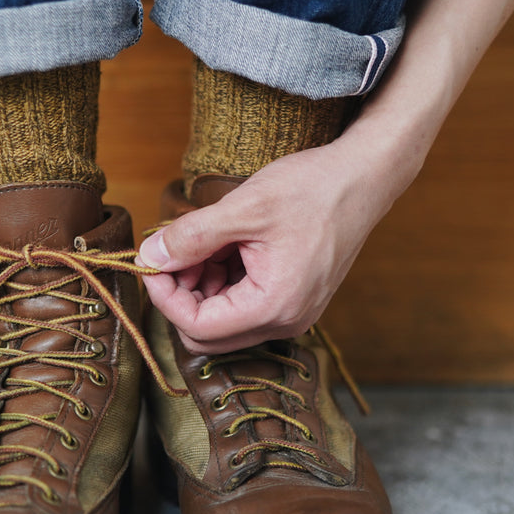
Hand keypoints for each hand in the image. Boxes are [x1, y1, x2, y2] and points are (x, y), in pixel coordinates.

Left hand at [137, 139, 407, 354]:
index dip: (165, 296)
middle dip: (182, 295)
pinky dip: (223, 282)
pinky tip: (225, 245)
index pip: (197, 327)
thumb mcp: (242, 208)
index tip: (152, 260)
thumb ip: (191, 237)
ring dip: (202, 287)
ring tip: (205, 240)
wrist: (364, 178)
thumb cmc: (312, 189)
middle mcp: (286, 322)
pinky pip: (244, 307)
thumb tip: (149, 256)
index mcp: (274, 305)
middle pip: (208, 335)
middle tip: (175, 251)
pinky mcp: (294, 301)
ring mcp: (292, 314)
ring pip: (223, 322)